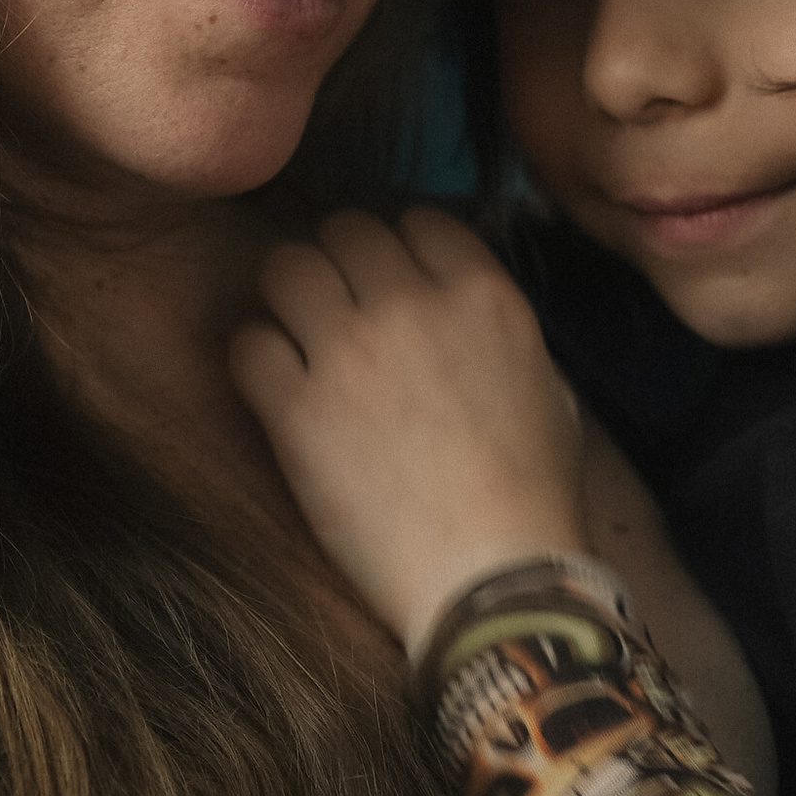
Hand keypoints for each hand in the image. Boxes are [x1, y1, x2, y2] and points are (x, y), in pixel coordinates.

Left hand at [228, 208, 590, 658]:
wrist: (492, 575)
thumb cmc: (533, 496)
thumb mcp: (548, 388)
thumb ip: (499, 331)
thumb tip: (460, 313)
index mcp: (484, 297)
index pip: (419, 220)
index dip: (400, 247)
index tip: (392, 280)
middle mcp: (413, 306)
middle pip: (345, 231)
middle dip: (339, 262)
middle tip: (336, 307)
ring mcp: (349, 353)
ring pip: (286, 267)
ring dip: (289, 296)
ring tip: (298, 337)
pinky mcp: (296, 410)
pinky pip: (248, 344)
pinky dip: (256, 360)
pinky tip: (276, 391)